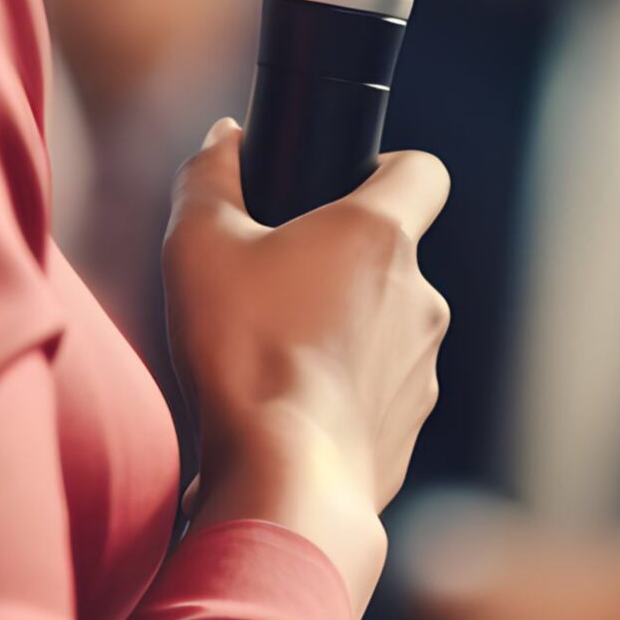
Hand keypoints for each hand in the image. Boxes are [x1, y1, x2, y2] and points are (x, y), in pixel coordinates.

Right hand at [164, 121, 450, 611]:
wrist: (284, 481)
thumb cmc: (242, 354)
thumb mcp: (198, 247)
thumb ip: (209, 178)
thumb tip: (226, 138)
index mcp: (379, 236)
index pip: (422, 170)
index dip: (387, 166)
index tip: (345, 186)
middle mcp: (420, 296)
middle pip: (392, 256)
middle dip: (340, 265)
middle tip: (274, 286)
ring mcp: (422, 365)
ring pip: (385, 326)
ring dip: (340, 332)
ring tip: (271, 358)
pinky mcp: (410, 424)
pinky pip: (378, 390)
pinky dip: (341, 392)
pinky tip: (285, 411)